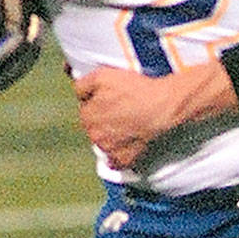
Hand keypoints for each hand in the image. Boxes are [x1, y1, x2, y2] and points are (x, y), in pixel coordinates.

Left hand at [73, 62, 238, 169]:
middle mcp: (94, 135)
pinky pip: (115, 161)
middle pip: (94, 126)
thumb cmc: (135, 89)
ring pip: (104, 143)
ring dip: (110, 136)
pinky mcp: (123, 160)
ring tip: (128, 123)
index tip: (111, 97)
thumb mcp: (103, 76)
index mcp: (87, 116)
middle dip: (102, 119)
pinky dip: (118, 156)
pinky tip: (127, 145)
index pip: (85, 108)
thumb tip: (75, 90)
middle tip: (121, 109)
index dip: (97, 101)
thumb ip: (83, 84)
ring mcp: (108, 150)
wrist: (163, 107)